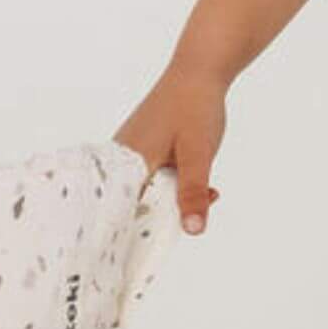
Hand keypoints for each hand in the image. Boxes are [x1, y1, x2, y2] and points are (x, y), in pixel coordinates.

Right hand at [116, 63, 227, 235]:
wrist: (199, 68)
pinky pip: (150, 180)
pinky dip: (172, 187)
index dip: (131, 238)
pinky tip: (199, 182)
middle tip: (192, 218)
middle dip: (160, 219)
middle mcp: (120, 161)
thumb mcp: (199, 154)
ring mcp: (129, 156)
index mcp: (127, 164)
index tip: (143, 259)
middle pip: (131, 208)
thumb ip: (193, 193)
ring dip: (172, 202)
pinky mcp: (139, 152)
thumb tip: (193, 230)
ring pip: (144, 195)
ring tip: (208, 193)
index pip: (120, 214)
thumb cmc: (195, 105)